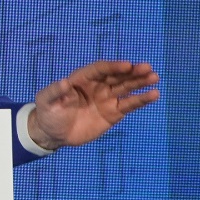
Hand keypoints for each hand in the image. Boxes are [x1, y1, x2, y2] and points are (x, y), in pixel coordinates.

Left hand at [29, 60, 159, 149]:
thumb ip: (54, 91)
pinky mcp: (114, 113)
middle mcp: (97, 86)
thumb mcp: (46, 101)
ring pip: (126, 88)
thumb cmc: (48, 113)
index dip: (113, 67)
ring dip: (140, 82)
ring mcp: (107, 98)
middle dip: (131, 72)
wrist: (54, 134)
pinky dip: (142, 99)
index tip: (127, 65)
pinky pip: (130, 104)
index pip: (100, 69)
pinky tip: (154, 95)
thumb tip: (64, 82)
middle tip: (147, 68)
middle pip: (117, 76)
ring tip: (154, 77)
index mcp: (81, 79)